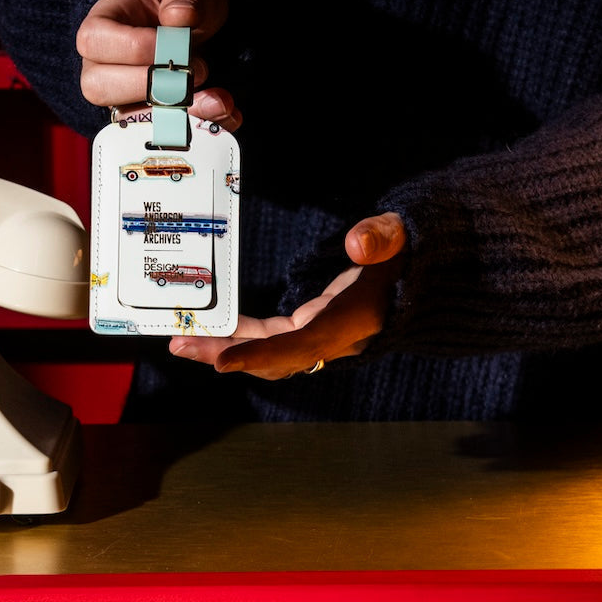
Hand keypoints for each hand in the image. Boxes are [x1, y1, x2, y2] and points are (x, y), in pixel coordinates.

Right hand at [76, 0, 240, 129]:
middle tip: (194, 69)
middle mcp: (102, 65)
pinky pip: (162, 133)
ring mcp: (121, 97)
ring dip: (177, 113)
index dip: (132, 48)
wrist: (199, 27)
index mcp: (102, 24)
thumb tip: (178, 16)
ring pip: (129, 118)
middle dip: (151, 85)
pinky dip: (198, 126)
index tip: (172, 44)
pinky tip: (224, 111)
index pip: (94, 41)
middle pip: (98, 87)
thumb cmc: (180, 2)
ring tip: (218, 98)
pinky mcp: (148, 119)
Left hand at [170, 213, 406, 379]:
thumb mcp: (401, 240)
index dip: (262, 354)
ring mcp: (319, 337)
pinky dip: (242, 336)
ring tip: (183, 341)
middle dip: (225, 354)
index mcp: (352, 322)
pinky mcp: (311, 328)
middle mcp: (332, 339)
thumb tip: (357, 243)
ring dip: (226, 349)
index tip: (222, 362)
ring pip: (266, 353)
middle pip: (272, 357)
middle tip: (179, 345)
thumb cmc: (408, 255)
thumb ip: (383, 238)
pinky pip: (270, 340)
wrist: (421, 279)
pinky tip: (214, 327)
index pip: (302, 345)